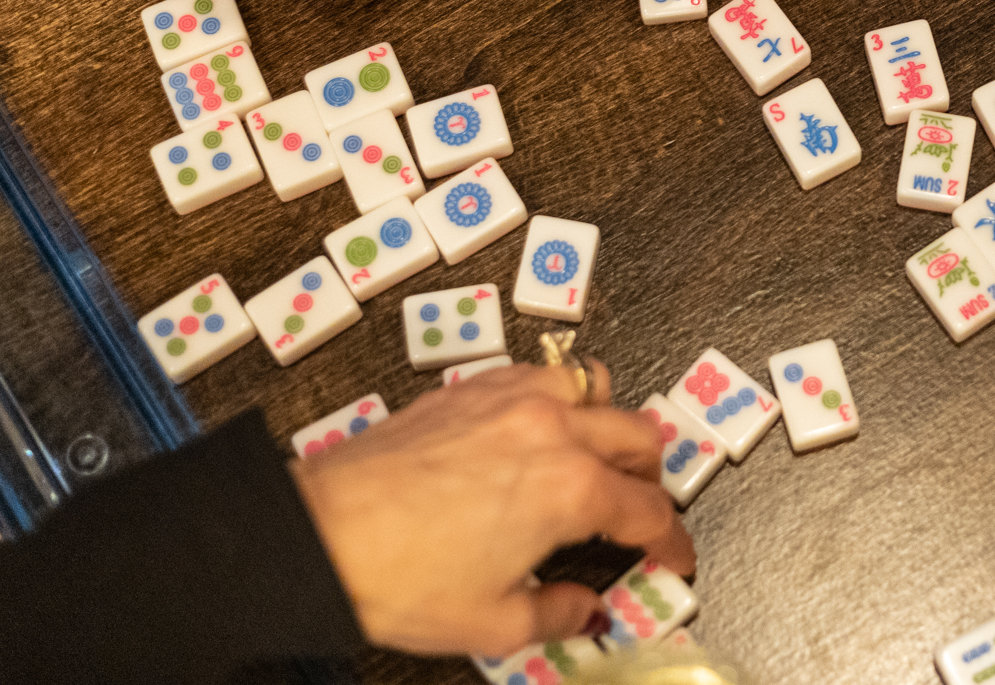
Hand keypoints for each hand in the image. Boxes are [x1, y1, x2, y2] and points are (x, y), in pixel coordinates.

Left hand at [292, 362, 693, 657]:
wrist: (320, 534)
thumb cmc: (395, 574)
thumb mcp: (492, 622)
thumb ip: (559, 614)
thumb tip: (585, 611)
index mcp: (569, 491)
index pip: (650, 513)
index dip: (673, 543)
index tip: (674, 557)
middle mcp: (551, 432)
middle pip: (641, 438)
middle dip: (653, 480)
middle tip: (642, 512)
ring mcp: (513, 400)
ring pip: (598, 389)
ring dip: (613, 425)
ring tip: (602, 457)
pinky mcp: (474, 388)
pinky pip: (543, 374)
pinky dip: (561, 397)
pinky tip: (543, 427)